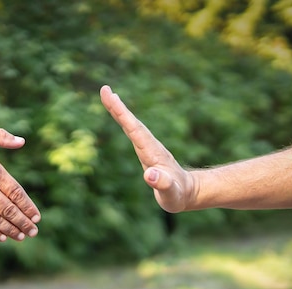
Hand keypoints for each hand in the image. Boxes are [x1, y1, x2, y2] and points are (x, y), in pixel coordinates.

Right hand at [0, 121, 40, 241]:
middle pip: (9, 210)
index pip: (17, 193)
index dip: (28, 207)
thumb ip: (1, 136)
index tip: (36, 217)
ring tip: (21, 236)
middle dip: (23, 222)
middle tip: (33, 231)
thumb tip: (21, 142)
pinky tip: (1, 237)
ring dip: (10, 230)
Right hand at [100, 85, 196, 212]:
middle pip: (132, 123)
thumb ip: (162, 184)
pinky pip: (133, 132)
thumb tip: (148, 174)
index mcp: (152, 152)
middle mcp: (150, 146)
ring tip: (108, 95)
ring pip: (132, 125)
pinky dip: (124, 121)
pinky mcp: (147, 150)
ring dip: (119, 111)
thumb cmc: (177, 195)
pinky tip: (120, 116)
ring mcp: (148, 147)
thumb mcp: (170, 192)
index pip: (135, 129)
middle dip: (117, 107)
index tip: (112, 97)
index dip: (122, 114)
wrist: (187, 193)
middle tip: (104, 89)